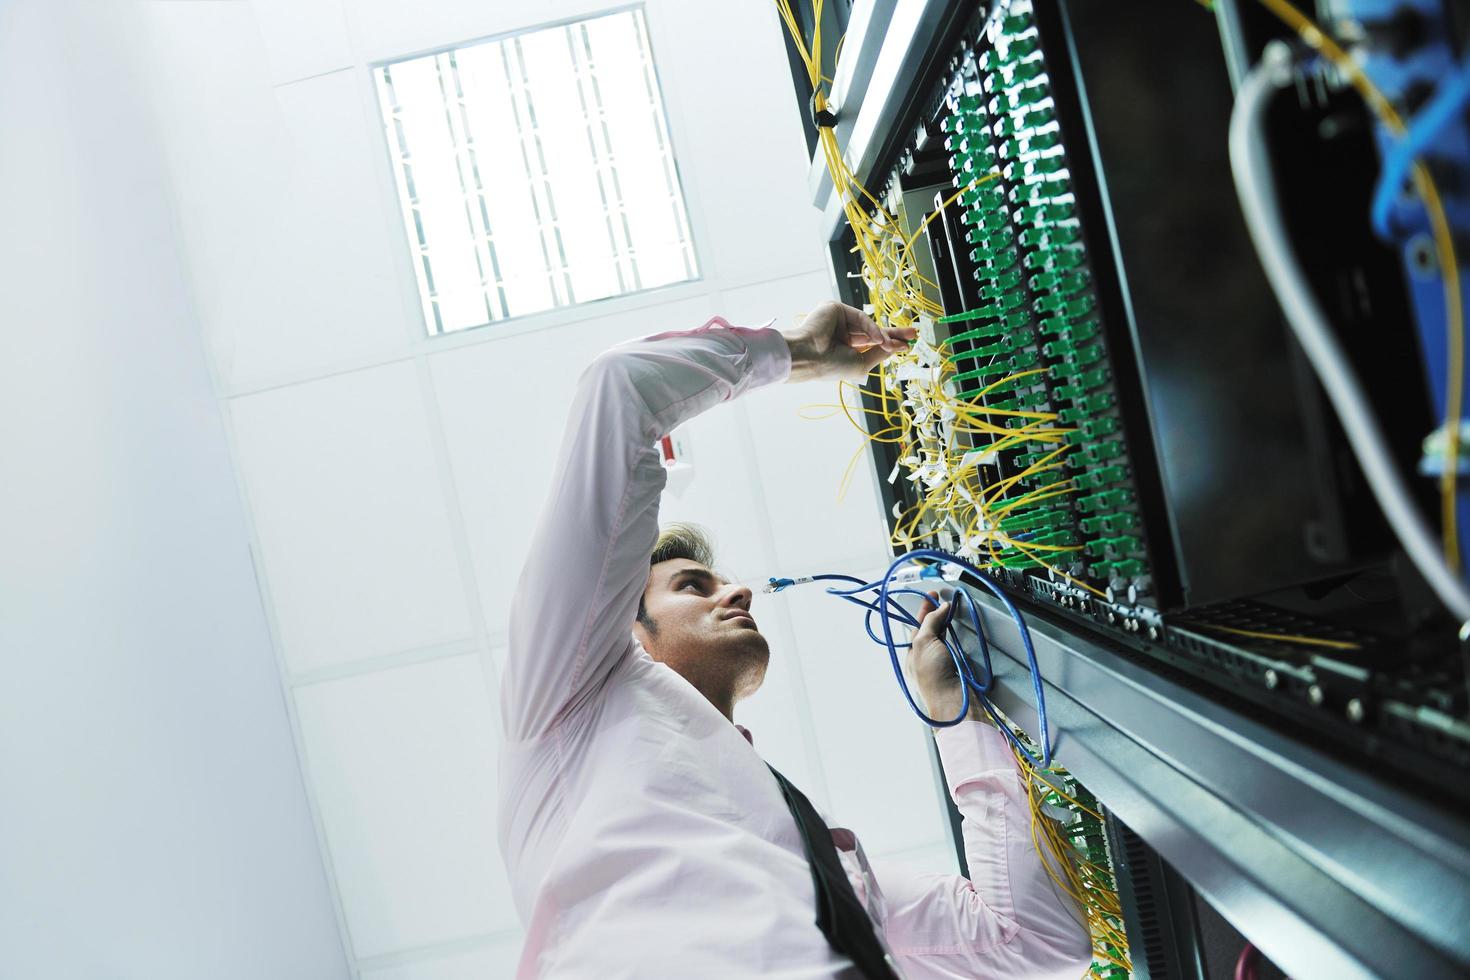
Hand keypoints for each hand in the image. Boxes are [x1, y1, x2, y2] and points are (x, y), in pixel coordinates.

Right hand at [783, 301, 915, 382]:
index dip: (890, 345)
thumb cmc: (830, 366)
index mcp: (845, 350)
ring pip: (868, 325)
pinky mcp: (835, 309)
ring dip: (886, 334)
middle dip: (894, 333)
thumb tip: (896, 347)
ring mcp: (839, 321)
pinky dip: (871, 329)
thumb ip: (879, 354)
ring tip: (900, 342)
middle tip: (913, 334)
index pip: (871, 345)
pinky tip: (879, 339)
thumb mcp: (861, 364)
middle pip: (873, 332)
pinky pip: (860, 317)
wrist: (809, 357)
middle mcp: (842, 335)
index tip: (907, 345)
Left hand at [907, 593, 983, 727]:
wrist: (954, 701)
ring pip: (943, 638)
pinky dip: (957, 636)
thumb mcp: (924, 642)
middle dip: (936, 614)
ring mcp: (940, 664)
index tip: (934, 595)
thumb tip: (940, 608)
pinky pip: (955, 647)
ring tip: (953, 610)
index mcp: (912, 653)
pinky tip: (961, 630)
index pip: (917, 624)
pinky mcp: (956, 668)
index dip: (925, 608)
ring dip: (947, 624)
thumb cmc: (933, 677)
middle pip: (930, 630)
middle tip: (946, 600)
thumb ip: (930, 623)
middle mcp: (924, 658)